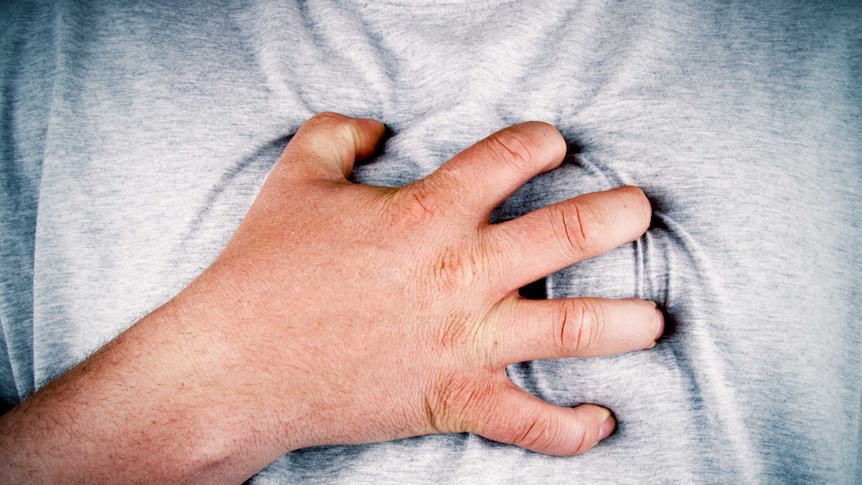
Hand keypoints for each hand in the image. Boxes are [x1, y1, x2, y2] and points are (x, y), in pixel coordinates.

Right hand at [0, 113, 660, 482]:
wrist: (233, 367)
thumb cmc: (262, 269)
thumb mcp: (294, 178)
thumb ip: (338, 134)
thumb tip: (377, 126)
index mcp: (428, 212)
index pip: (508, 159)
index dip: (541, 143)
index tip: (554, 145)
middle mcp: (460, 273)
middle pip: (568, 234)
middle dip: (618, 216)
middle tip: (641, 211)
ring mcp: (463, 341)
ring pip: (571, 330)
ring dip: (625, 322)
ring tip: (653, 318)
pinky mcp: (453, 399)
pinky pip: (529, 422)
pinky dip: (572, 428)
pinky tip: (600, 420)